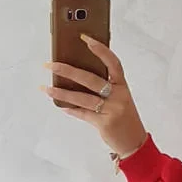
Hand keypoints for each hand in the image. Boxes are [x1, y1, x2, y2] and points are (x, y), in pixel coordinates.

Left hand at [42, 36, 147, 157]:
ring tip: (47, 89)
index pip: (113, 63)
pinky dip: (71, 109)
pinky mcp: (104, 124)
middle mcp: (119, 96)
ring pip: (83, 98)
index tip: (85, 38)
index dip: (100, 49)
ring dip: (62, 93)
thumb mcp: (120, 99)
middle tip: (50, 65)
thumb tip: (76, 76)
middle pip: (90, 79)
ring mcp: (112, 110)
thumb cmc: (125, 118)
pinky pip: (83, 114)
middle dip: (68, 71)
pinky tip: (61, 106)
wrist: (135, 143)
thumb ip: (105, 87)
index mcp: (123, 86)